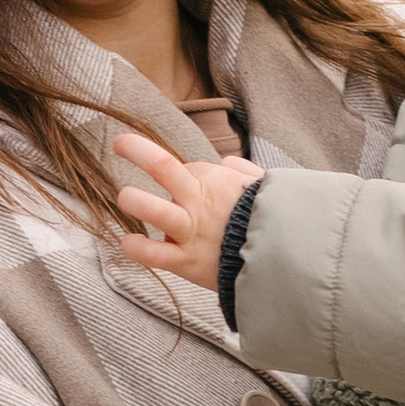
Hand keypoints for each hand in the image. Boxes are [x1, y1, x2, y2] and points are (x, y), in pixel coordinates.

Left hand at [113, 131, 261, 292]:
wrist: (284, 260)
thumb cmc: (271, 222)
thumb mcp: (264, 188)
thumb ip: (242, 172)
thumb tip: (226, 162)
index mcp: (216, 181)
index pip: (184, 170)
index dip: (180, 177)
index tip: (184, 192)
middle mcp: (199, 202)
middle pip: (164, 168)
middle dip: (139, 152)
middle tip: (121, 144)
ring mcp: (191, 232)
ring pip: (157, 211)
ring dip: (137, 202)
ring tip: (124, 197)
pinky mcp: (187, 262)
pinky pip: (156, 255)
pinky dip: (139, 249)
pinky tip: (126, 243)